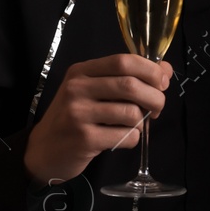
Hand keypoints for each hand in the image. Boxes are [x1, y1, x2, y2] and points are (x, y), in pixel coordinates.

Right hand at [23, 55, 171, 184]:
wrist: (43, 150)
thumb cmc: (76, 117)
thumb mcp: (96, 91)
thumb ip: (128, 77)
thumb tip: (166, 69)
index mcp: (82, 72)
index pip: (124, 61)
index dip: (151, 70)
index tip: (163, 83)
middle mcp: (77, 88)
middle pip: (131, 85)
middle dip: (155, 98)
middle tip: (157, 108)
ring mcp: (78, 114)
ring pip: (132, 113)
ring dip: (142, 122)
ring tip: (133, 125)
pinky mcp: (84, 139)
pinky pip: (127, 136)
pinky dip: (133, 139)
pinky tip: (120, 138)